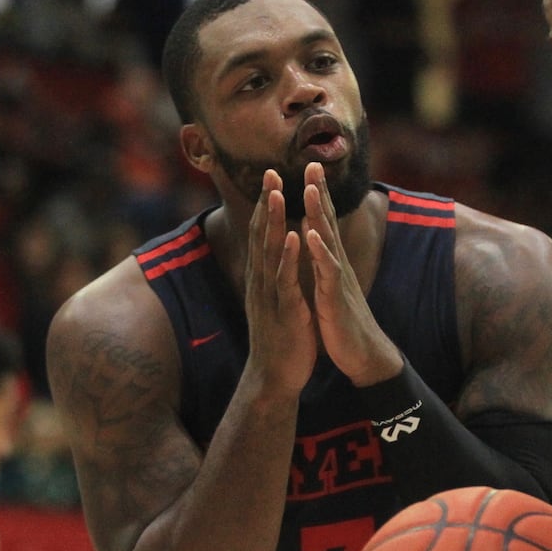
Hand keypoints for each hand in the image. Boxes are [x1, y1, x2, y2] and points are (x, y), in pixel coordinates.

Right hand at [246, 169, 315, 393]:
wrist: (275, 377)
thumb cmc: (280, 338)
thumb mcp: (276, 301)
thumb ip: (276, 277)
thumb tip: (276, 256)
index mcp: (262, 278)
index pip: (260, 235)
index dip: (264, 206)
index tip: (270, 177)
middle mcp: (261, 282)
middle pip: (260, 236)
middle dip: (265, 203)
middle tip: (269, 172)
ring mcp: (270, 296)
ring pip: (269, 252)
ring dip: (272, 222)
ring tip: (277, 194)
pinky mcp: (284, 311)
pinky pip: (285, 280)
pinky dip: (287, 257)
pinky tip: (291, 237)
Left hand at [302, 162, 400, 385]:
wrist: (361, 354)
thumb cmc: (342, 321)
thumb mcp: (330, 286)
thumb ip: (323, 262)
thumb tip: (315, 238)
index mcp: (331, 262)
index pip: (324, 221)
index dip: (318, 194)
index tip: (311, 167)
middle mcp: (336, 264)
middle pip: (328, 221)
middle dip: (321, 192)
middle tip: (313, 163)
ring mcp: (338, 279)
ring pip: (328, 240)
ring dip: (320, 214)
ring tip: (310, 189)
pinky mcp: (336, 298)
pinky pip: (327, 272)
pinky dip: (319, 252)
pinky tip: (311, 236)